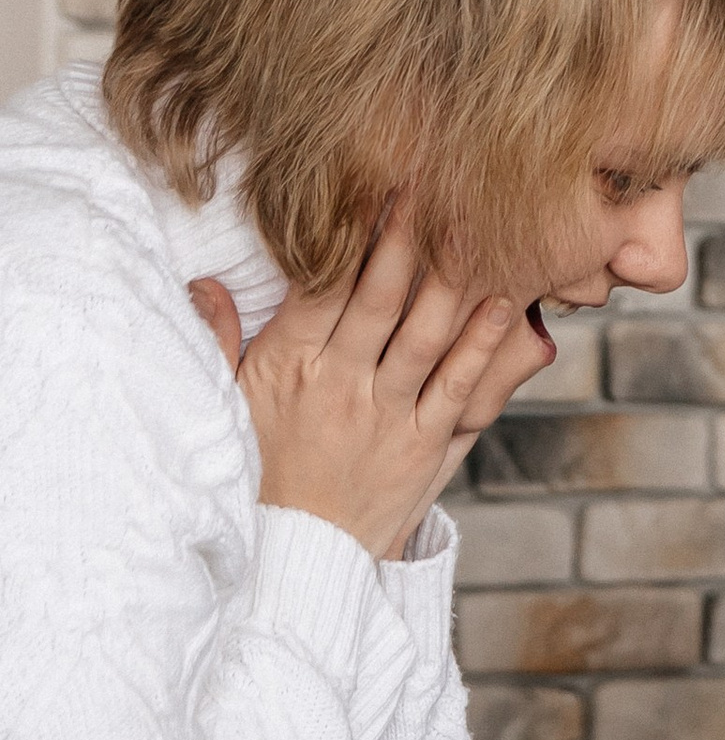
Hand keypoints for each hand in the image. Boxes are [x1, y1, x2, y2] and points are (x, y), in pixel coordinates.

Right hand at [191, 218, 547, 563]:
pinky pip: (459, 386)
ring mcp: (387, 416)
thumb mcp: (228, 406)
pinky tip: (505, 302)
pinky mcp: (426, 446)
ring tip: (478, 225)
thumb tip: (203, 285)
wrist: (298, 557)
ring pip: (426, 334)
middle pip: (378, 297)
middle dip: (405, 235)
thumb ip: (219, 341)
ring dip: (453, 276)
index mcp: (289, 366)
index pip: (321, 285)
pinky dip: (484, 343)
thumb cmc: (263, 472)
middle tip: (431, 182)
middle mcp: (341, 385)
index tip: (369, 183)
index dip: (347, 232)